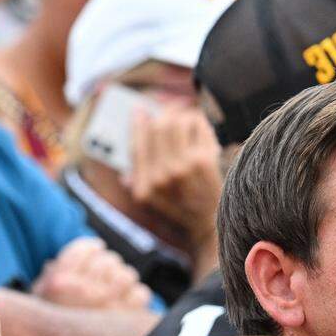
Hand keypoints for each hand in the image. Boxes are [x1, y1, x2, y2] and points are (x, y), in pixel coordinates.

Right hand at [33, 237, 151, 310]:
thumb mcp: (40, 305)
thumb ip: (47, 280)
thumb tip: (54, 265)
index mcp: (58, 284)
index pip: (86, 249)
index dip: (94, 248)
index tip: (98, 248)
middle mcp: (82, 292)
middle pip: (109, 261)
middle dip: (110, 266)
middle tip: (107, 276)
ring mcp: (107, 306)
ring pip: (127, 275)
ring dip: (124, 281)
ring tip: (116, 292)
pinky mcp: (128, 321)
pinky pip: (140, 293)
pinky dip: (137, 297)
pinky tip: (127, 305)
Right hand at [128, 106, 222, 250]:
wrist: (211, 227)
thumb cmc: (181, 212)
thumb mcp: (150, 205)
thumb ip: (135, 184)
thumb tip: (124, 171)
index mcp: (144, 187)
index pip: (136, 145)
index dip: (138, 123)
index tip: (140, 110)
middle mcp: (161, 176)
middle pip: (157, 127)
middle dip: (163, 112)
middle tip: (169, 109)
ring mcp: (183, 167)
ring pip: (177, 121)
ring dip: (182, 115)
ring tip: (186, 119)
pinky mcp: (204, 160)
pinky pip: (197, 125)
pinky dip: (198, 121)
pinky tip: (200, 129)